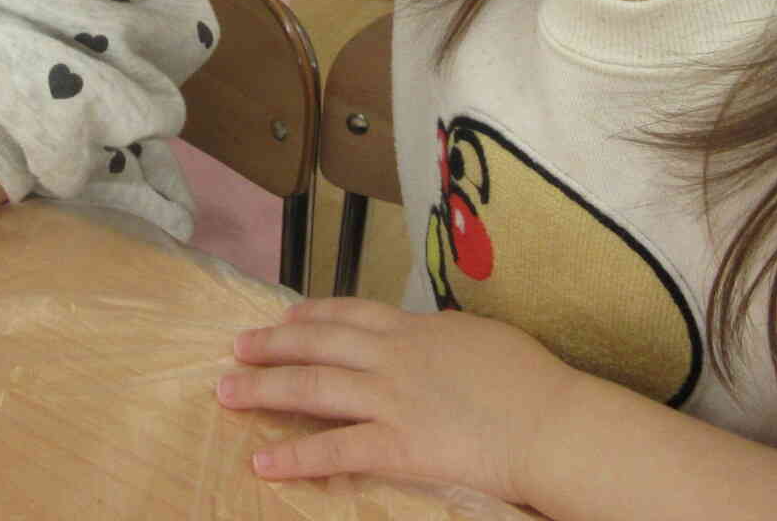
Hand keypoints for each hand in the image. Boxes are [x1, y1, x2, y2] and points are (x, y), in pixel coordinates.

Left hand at [216, 295, 580, 501]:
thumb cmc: (529, 379)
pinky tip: (263, 463)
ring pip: (313, 388)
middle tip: (236, 347)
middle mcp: (392, 356)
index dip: (311, 314)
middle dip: (271, 344)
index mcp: (414, 328)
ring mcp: (390, 399)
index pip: (350, 313)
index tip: (285, 316)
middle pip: (317, 343)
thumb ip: (441, 338)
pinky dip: (295, 457)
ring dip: (264, 390)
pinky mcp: (397, 445)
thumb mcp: (479, 337)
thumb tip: (428, 339)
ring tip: (226, 393)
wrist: (549, 421)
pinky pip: (335, 450)